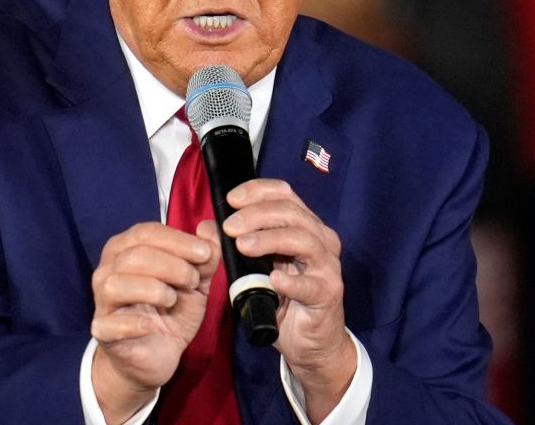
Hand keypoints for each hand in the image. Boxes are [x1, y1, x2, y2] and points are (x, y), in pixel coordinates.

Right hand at [89, 221, 220, 423]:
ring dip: (154, 289)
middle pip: (135, 255)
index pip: (146, 232)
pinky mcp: (102, 331)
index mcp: (127, 249)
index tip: (204, 253)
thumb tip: (210, 229)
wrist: (155, 355)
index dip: (178, 240)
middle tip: (193, 280)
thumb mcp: (195, 282)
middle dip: (172, 265)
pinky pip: (110, 323)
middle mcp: (108, 270)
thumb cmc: (170, 312)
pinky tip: (150, 325)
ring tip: (172, 299)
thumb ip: (205, 256)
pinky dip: (134, 323)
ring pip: (118, 284)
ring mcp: (102, 301)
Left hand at [223, 179, 355, 420]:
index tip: (231, 199)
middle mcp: (321, 239)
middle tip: (229, 227)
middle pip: (291, 212)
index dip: (257, 191)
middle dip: (257, 215)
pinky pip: (310, 284)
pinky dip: (291, 281)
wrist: (309, 342)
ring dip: (269, 239)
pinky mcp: (328, 294)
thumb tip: (206, 227)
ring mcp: (327, 266)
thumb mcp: (255, 269)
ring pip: (302, 240)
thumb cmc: (284, 299)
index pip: (284, 194)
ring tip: (242, 247)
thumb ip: (235, 245)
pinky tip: (274, 280)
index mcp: (304, 226)